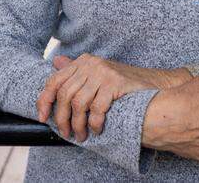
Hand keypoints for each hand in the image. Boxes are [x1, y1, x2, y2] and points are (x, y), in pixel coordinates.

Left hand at [36, 53, 191, 141]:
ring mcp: (103, 72)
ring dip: (78, 125)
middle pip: (64, 94)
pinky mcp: (114, 82)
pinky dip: (94, 123)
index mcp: (83, 61)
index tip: (43, 118)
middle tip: (66, 133)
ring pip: (78, 103)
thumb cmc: (123, 85)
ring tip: (81, 136)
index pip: (54, 80)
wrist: (155, 85)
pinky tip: (96, 130)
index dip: (45, 100)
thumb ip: (76, 71)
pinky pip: (96, 108)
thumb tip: (55, 62)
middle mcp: (90, 64)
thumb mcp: (97, 75)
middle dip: (62, 118)